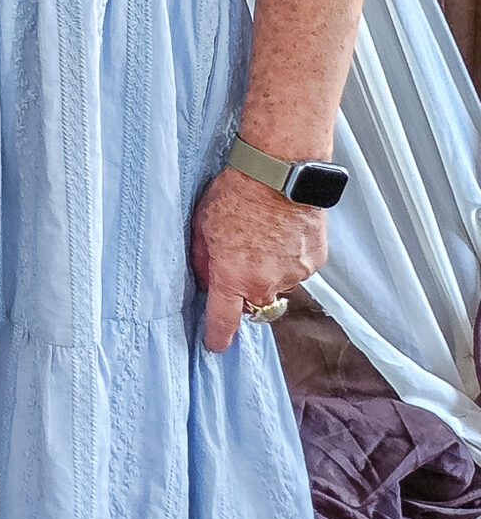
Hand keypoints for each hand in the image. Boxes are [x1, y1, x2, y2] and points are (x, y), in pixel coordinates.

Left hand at [191, 167, 326, 352]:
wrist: (280, 173)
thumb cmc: (236, 194)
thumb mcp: (202, 226)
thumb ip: (202, 260)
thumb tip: (205, 280)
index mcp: (234, 277)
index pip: (224, 320)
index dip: (218, 336)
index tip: (215, 345)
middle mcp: (267, 283)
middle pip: (255, 304)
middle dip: (245, 293)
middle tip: (239, 263)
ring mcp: (295, 274)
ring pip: (278, 286)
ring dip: (269, 273)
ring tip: (262, 238)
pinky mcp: (315, 262)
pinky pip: (297, 270)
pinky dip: (288, 259)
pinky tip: (281, 234)